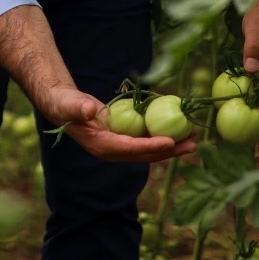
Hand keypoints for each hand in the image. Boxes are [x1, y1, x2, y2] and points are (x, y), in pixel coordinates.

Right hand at [34, 86, 197, 163]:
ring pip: (150, 149)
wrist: (64, 107)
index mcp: (102, 146)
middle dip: (170, 151)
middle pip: (146, 154)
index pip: (130, 149)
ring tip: (194, 138)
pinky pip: (147, 139)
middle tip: (192, 144)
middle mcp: (114, 151)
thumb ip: (79, 107)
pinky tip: (179, 129)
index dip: (150, 146)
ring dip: (172, 146)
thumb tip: (91, 110)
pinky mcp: (124, 138)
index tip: (170, 141)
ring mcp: (120, 146)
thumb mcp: (70, 104)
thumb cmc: (66, 104)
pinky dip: (163, 135)